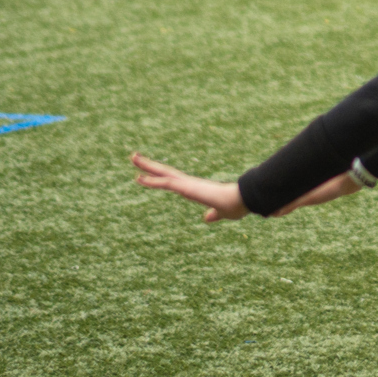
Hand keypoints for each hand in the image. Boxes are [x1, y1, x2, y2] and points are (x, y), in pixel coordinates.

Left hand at [131, 152, 249, 221]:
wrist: (245, 200)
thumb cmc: (237, 206)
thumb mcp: (222, 213)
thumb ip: (213, 215)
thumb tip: (207, 219)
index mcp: (196, 189)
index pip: (174, 180)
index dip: (160, 177)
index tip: (148, 175)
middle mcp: (190, 183)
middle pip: (165, 172)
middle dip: (149, 165)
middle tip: (135, 157)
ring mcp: (188, 184)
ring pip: (163, 173)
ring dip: (146, 166)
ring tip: (132, 157)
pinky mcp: (188, 187)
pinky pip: (166, 183)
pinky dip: (152, 181)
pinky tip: (139, 178)